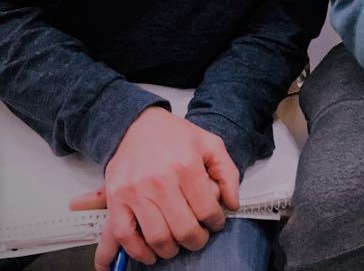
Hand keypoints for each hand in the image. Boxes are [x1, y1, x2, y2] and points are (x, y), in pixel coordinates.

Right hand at [69, 107, 238, 268]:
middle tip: (198, 237)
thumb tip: (232, 204)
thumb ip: (227, 172)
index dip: (216, 222)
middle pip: (184, 230)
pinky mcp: (116, 199)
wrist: (137, 124)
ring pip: (157, 238)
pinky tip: (149, 254)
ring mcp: (135, 192)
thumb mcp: (209, 143)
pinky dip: (137, 252)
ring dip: (171, 250)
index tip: (215, 222)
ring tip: (177, 244)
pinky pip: (124, 236)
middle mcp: (160, 181)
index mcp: (186, 166)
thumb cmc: (175, 136)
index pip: (207, 211)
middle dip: (196, 240)